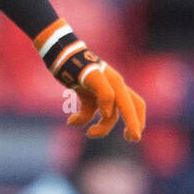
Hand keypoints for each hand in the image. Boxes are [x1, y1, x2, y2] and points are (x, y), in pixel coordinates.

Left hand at [34, 20, 145, 140]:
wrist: (59, 54)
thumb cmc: (76, 65)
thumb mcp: (91, 76)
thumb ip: (105, 93)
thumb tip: (108, 113)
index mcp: (117, 84)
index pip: (132, 105)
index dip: (135, 122)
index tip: (134, 137)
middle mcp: (112, 88)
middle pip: (130, 109)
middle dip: (132, 124)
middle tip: (130, 138)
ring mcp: (99, 92)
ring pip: (108, 115)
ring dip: (100, 127)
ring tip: (88, 133)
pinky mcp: (86, 95)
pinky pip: (89, 112)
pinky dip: (81, 120)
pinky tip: (70, 121)